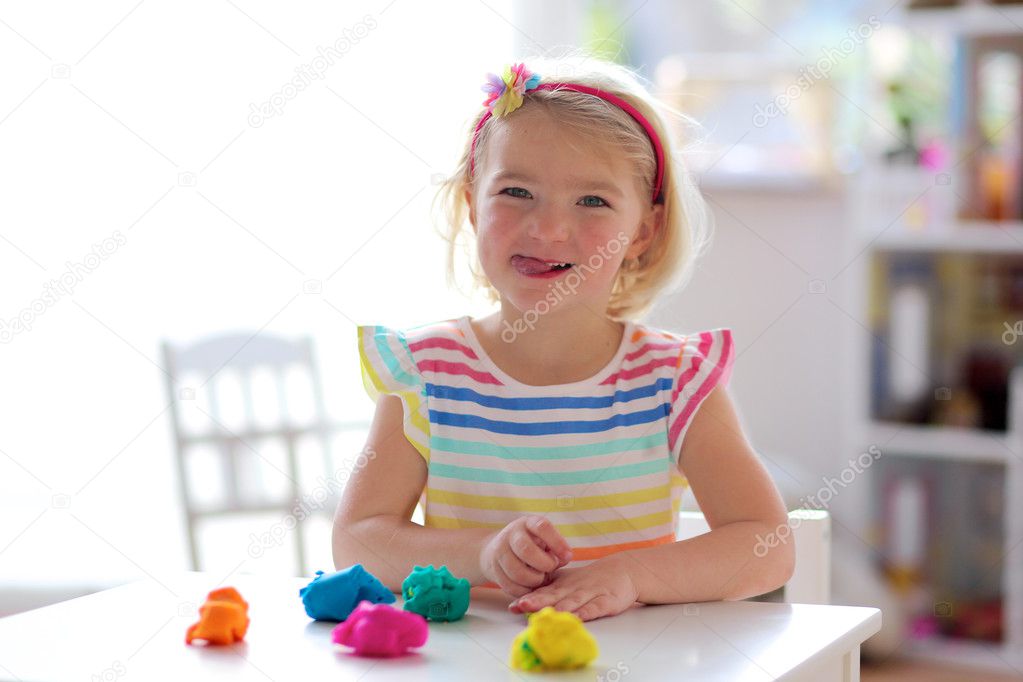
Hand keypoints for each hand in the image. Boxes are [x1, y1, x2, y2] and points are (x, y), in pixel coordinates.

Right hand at [479, 516, 572, 597]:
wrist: (498, 550)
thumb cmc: (531, 545)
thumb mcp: (545, 540)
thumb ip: (556, 548)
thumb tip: (565, 558)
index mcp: (528, 523)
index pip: (542, 527)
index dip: (557, 542)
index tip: (569, 556)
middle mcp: (511, 534)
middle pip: (526, 550)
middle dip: (544, 565)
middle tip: (550, 568)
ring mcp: (500, 552)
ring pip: (517, 572)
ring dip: (534, 580)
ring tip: (541, 578)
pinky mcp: (494, 570)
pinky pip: (510, 586)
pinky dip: (524, 590)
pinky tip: (530, 586)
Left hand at [507, 554, 638, 621]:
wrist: (624, 570)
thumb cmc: (591, 579)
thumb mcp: (568, 581)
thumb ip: (548, 591)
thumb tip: (521, 602)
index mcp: (564, 584)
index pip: (544, 591)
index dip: (529, 598)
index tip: (513, 605)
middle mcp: (575, 588)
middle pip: (555, 596)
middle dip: (538, 602)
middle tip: (522, 606)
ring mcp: (591, 594)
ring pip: (573, 601)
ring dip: (559, 607)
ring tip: (546, 614)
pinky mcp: (608, 601)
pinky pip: (596, 607)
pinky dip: (586, 612)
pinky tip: (577, 617)